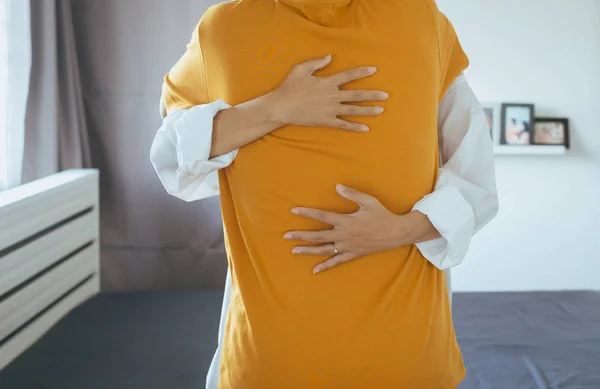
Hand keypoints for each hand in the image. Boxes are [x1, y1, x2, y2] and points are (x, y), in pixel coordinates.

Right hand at [269, 55, 388, 131]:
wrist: (280, 107)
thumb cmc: (289, 87)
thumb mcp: (300, 69)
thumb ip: (316, 62)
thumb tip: (330, 57)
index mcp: (327, 82)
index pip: (349, 75)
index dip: (362, 72)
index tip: (374, 69)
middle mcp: (332, 95)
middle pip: (357, 95)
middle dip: (373, 95)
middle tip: (386, 95)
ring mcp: (330, 109)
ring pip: (353, 110)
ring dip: (368, 110)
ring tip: (381, 110)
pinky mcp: (326, 121)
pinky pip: (343, 125)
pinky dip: (355, 127)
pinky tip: (365, 128)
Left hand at [284, 184, 415, 273]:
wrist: (396, 233)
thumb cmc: (382, 215)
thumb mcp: (369, 201)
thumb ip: (352, 194)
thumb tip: (337, 187)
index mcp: (346, 221)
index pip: (322, 216)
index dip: (307, 213)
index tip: (293, 211)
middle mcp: (344, 235)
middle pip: (318, 235)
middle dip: (301, 235)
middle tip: (286, 236)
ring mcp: (347, 247)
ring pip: (324, 250)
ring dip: (308, 251)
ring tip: (293, 251)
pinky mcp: (352, 254)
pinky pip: (337, 262)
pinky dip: (325, 266)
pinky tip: (314, 270)